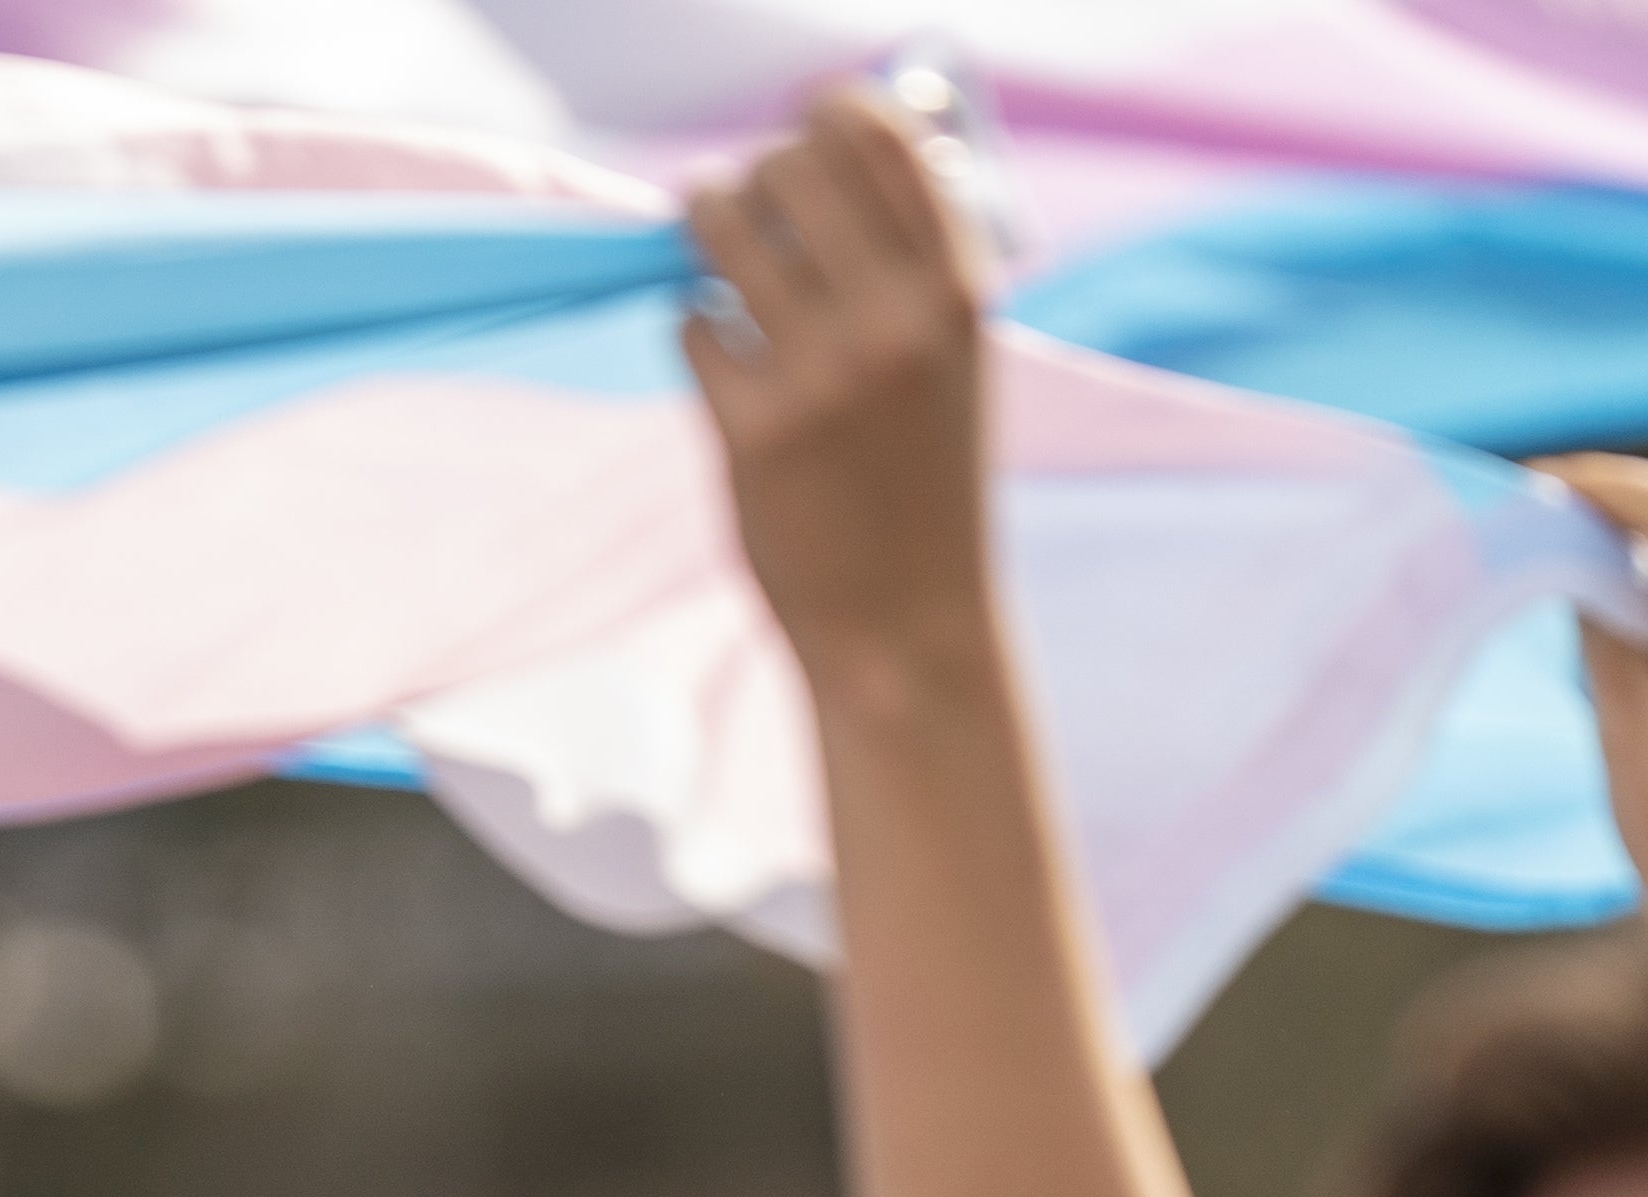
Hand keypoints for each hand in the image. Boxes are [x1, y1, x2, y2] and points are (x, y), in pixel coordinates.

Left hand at [684, 88, 1006, 680]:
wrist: (910, 629)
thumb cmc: (923, 487)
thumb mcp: (953, 360)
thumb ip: (912, 262)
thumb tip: (829, 153)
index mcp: (957, 288)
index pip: (882, 131)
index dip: (824, 116)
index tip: (799, 141)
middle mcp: (897, 318)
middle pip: (790, 162)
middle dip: (752, 178)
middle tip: (743, 214)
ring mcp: (822, 374)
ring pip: (721, 226)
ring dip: (701, 227)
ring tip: (709, 255)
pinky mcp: (753, 430)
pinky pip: (690, 324)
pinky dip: (695, 331)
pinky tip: (724, 365)